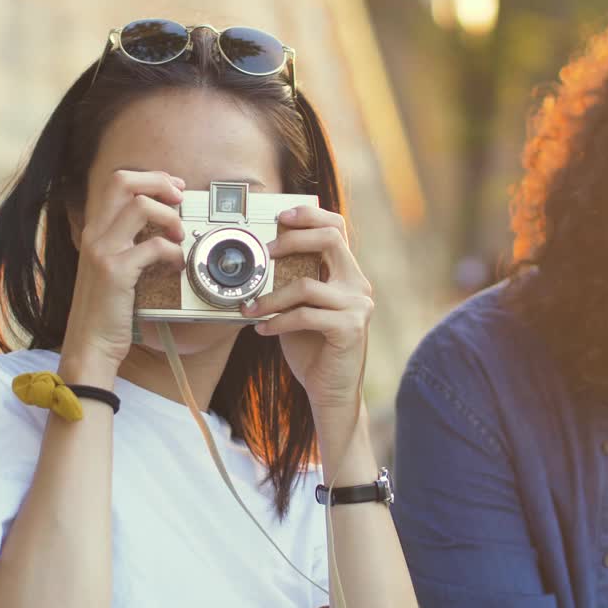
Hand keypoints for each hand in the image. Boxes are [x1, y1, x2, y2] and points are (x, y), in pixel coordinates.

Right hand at [57, 169, 186, 386]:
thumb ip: (127, 244)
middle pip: (123, 181)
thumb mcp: (111, 268)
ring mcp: (102, 251)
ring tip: (179, 237)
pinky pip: (154, 246)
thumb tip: (162, 226)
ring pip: (141, 206)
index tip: (174, 189)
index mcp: (94, 230)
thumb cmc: (106, 310)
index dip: (150, 178)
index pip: (117, 181)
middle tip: (180, 199)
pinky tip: (176, 266)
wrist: (90, 345)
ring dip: (170, 217)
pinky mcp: (115, 271)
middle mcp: (94, 234)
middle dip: (158, 182)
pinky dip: (174, 253)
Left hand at [240, 205, 372, 437]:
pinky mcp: (349, 328)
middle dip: (292, 239)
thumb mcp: (301, 308)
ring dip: (271, 296)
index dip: (309, 215)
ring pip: (306, 284)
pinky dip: (277, 321)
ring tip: (250, 308)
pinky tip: (262, 329)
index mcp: (347, 274)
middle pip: (329, 239)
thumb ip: (293, 282)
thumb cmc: (313, 349)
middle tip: (265, 252)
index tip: (280, 217)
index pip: (336, 227)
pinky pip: (305, 315)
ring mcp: (357, 306)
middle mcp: (357, 285)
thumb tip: (260, 258)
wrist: (331, 392)